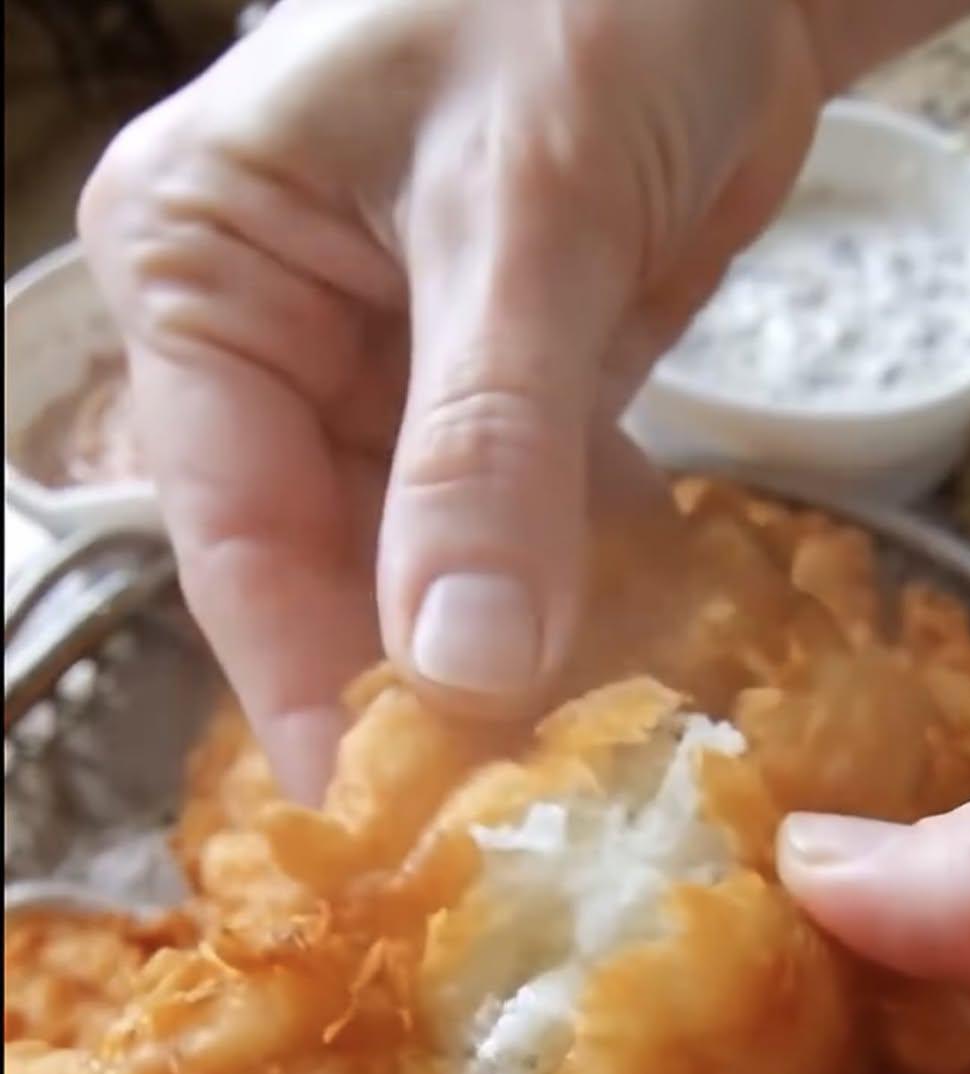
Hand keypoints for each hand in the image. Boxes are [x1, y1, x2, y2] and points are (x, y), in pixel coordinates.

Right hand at [78, 0, 827, 798]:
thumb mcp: (524, 213)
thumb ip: (486, 445)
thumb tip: (461, 665)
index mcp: (204, 270)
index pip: (234, 523)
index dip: (305, 676)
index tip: (371, 816)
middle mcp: (270, 334)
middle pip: (323, 561)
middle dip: (414, 680)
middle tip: (492, 819)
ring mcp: (379, 370)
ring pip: (422, 561)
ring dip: (503, 652)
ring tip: (568, 764)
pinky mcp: (485, 393)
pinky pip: (512, 525)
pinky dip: (567, 588)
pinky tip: (621, 665)